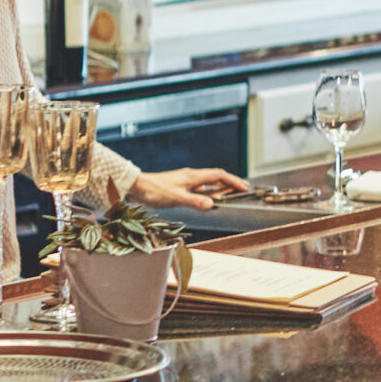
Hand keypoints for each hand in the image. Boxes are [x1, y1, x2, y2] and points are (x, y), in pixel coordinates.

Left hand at [132, 167, 248, 212]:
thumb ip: (195, 202)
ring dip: (220, 188)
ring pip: (208, 183)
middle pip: (216, 177)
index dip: (232, 181)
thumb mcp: (176, 198)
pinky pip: (199, 187)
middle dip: (230, 183)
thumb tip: (212, 205)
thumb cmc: (155, 191)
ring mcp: (185, 181)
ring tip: (229, 194)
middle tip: (241, 189)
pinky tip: (208, 198)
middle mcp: (191, 176)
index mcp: (193, 177)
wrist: (136, 187)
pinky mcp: (180, 186)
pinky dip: (208, 192)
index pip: (219, 176)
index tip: (244, 187)